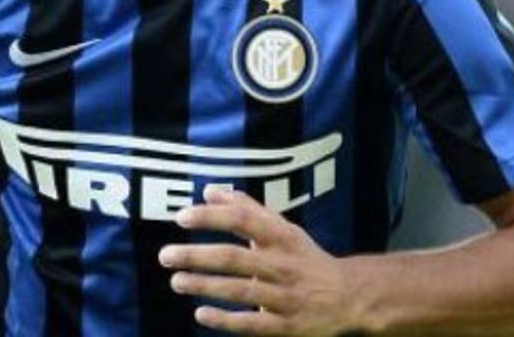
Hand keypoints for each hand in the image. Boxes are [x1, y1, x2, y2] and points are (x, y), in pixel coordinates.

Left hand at [158, 185, 361, 335]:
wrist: (349, 296)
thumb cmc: (305, 258)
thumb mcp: (283, 230)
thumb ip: (248, 209)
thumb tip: (210, 191)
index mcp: (283, 237)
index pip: (244, 220)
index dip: (212, 216)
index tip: (182, 217)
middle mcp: (284, 264)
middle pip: (235, 257)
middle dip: (197, 255)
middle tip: (165, 255)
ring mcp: (285, 297)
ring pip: (240, 290)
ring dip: (204, 286)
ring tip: (176, 281)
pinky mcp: (286, 326)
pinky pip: (252, 324)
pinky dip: (225, 320)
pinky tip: (201, 314)